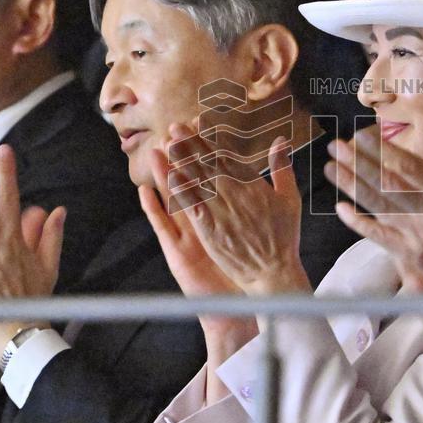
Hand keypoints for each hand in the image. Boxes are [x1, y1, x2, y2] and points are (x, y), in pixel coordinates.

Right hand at [141, 147, 257, 386]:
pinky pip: (163, 227)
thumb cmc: (252, 262)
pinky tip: (145, 192)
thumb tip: (278, 160)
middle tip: (174, 129)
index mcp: (219, 210)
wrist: (243, 298)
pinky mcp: (178, 251)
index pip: (211, 173)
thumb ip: (271, 187)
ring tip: (156, 153)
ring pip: (173, 199)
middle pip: (190, 180)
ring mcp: (188, 234)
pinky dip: (154, 209)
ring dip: (164, 176)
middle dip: (183, 155)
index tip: (202, 124)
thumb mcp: (265, 220)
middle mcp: (201, 219)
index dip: (206, 149)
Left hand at [167, 124, 308, 295]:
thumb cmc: (283, 236)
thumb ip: (282, 168)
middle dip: (191, 144)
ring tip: (169, 145)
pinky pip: (192, 206)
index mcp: (253, 186)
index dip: (211, 137)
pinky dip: (182, 190)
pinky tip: (171, 177)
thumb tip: (280, 141)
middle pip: (208, 165)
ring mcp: (220, 213)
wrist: (273, 271)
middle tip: (176, 127)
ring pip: (198, 181)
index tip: (199, 122)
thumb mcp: (290, 198)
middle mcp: (235, 195)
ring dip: (182, 161)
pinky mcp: (209, 230)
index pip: (227, 156)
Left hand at [326, 126, 422, 290]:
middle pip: (385, 183)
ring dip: (350, 185)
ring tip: (330, 167)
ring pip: (377, 206)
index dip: (381, 150)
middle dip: (357, 162)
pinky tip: (340, 208)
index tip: (360, 136)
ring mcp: (417, 234)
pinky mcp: (410, 254)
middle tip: (335, 145)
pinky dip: (357, 222)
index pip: (407, 166)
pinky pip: (378, 235)